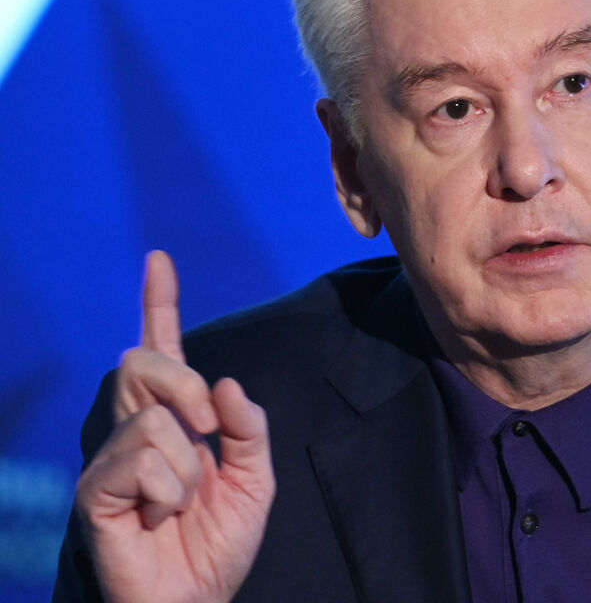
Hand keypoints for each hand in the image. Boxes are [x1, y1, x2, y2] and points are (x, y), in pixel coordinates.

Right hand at [75, 251, 275, 602]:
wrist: (197, 600)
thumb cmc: (218, 543)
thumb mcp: (256, 479)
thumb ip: (247, 427)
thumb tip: (223, 384)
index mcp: (177, 420)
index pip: (165, 350)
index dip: (160, 304)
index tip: (160, 260)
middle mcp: (138, 429)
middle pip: (143, 361)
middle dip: (184, 386)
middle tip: (207, 432)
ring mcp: (113, 458)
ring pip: (151, 417)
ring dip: (188, 465)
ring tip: (183, 504)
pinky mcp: (97, 490)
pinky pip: (142, 460)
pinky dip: (169, 491)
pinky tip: (161, 519)